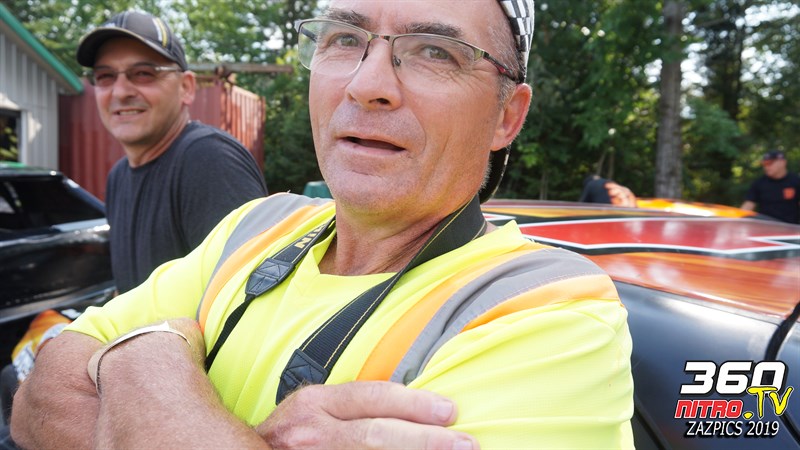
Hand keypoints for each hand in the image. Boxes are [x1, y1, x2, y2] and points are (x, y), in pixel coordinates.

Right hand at [256, 381, 478, 449]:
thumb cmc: (291, 435)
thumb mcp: (314, 410)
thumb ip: (353, 407)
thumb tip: (413, 408)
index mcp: (315, 402)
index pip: (373, 397)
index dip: (414, 404)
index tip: (449, 411)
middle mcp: (312, 430)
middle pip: (376, 433)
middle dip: (423, 439)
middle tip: (463, 443)